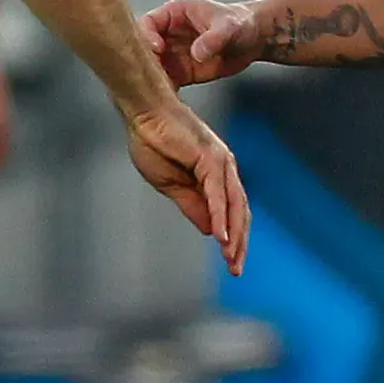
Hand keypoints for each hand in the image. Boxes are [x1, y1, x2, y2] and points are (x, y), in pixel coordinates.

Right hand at [123, 99, 250, 274]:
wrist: (143, 114)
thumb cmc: (154, 142)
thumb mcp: (171, 186)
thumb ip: (193, 206)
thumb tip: (211, 230)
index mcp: (217, 175)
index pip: (233, 211)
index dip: (234, 238)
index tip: (231, 262)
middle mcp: (225, 168)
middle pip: (239, 212)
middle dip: (239, 243)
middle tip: (235, 268)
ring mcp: (220, 162)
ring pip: (234, 206)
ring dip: (234, 235)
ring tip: (230, 258)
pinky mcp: (209, 158)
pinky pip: (217, 194)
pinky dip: (220, 217)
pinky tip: (220, 237)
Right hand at [139, 0, 263, 88]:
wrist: (254, 40)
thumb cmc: (239, 22)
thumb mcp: (229, 26)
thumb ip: (213, 38)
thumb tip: (198, 53)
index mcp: (173, 15)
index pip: (148, 23)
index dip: (147, 36)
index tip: (158, 49)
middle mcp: (168, 35)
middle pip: (145, 49)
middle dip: (146, 63)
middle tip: (153, 75)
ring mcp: (173, 55)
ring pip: (152, 68)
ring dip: (153, 81)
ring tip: (160, 91)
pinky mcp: (181, 73)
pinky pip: (166, 83)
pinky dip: (165, 92)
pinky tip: (169, 99)